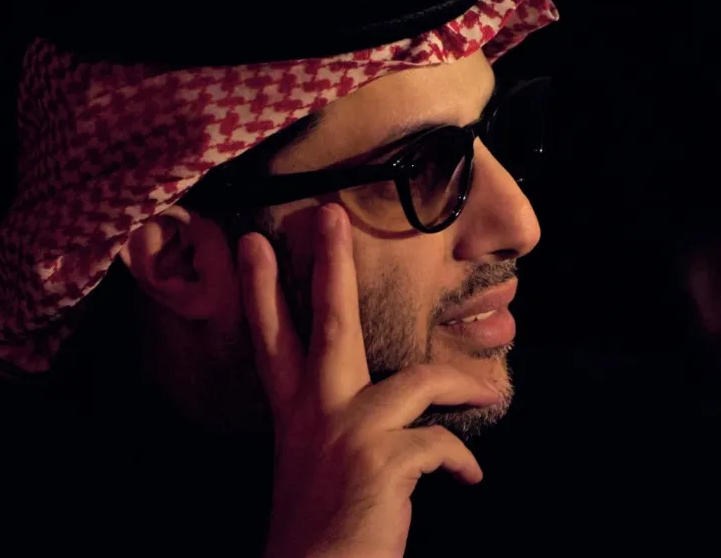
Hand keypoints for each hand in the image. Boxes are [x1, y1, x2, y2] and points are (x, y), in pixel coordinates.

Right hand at [238, 203, 500, 557]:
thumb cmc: (321, 527)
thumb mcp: (313, 464)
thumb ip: (332, 425)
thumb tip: (380, 400)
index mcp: (295, 414)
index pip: (273, 339)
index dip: (261, 289)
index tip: (253, 244)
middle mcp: (315, 415)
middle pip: (328, 324)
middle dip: (329, 265)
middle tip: (329, 214)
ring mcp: (348, 433)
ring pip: (415, 379)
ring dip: (458, 379)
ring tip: (486, 388)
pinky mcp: (381, 460)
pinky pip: (440, 441)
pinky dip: (460, 459)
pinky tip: (469, 477)